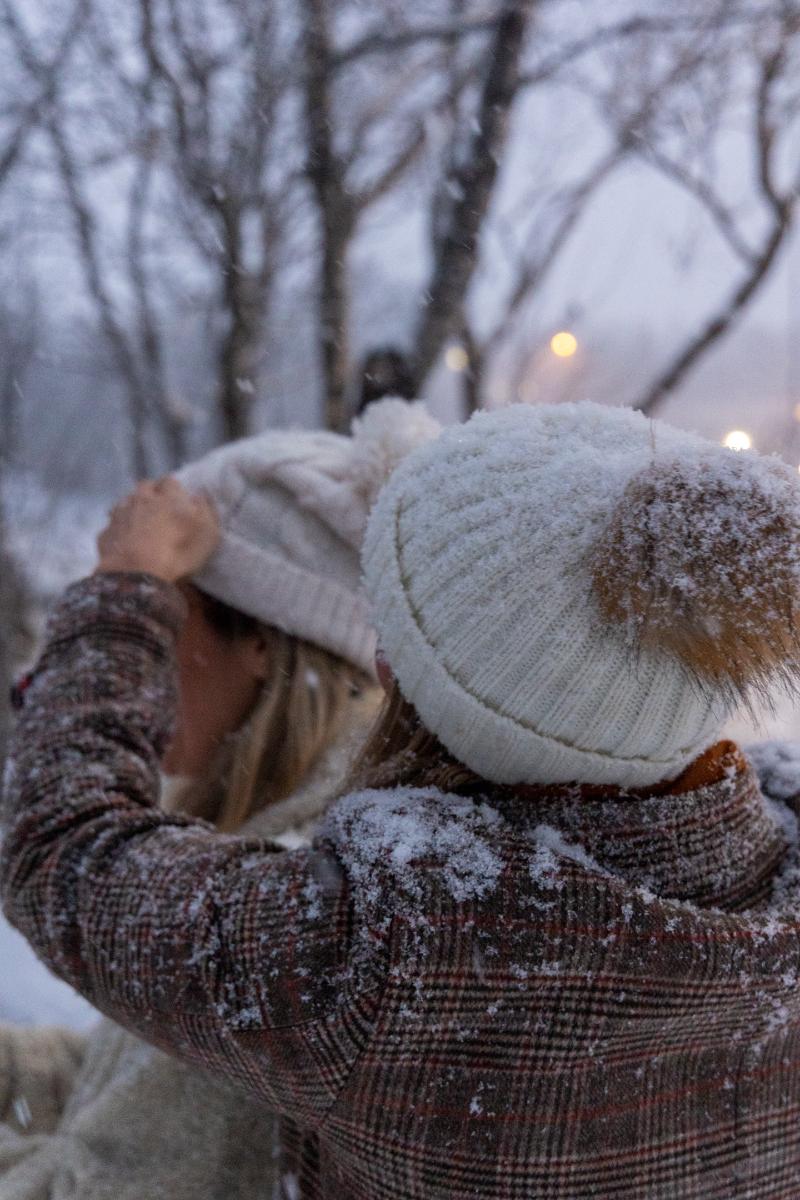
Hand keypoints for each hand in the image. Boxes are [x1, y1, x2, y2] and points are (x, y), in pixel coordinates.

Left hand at [96, 478, 219, 582]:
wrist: (135, 574)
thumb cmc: (178, 552)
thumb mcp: (207, 533)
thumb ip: (206, 509)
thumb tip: (199, 493)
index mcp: (168, 497)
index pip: (170, 481)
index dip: (175, 488)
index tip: (179, 497)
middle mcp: (142, 499)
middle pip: (145, 486)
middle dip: (153, 491)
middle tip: (160, 505)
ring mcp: (120, 514)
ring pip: (126, 501)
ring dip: (134, 506)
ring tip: (141, 520)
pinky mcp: (106, 533)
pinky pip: (113, 523)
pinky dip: (120, 527)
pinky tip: (125, 539)